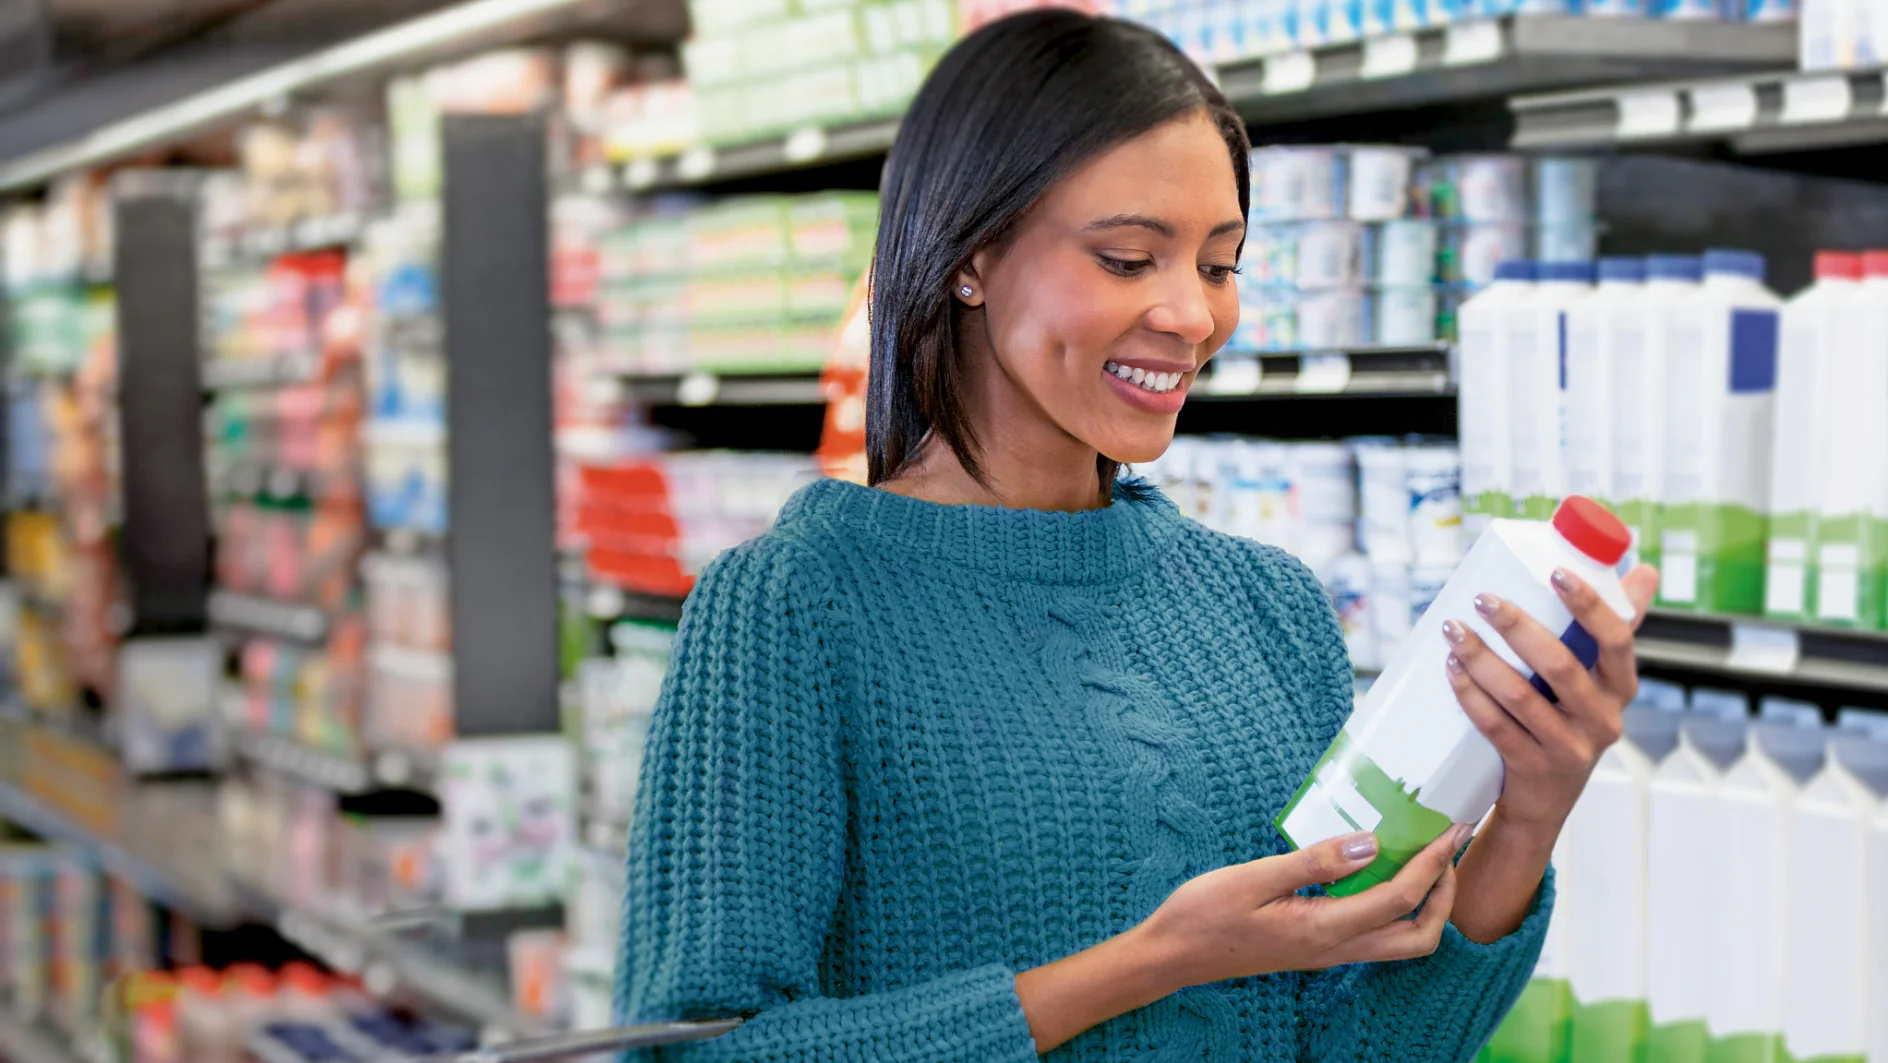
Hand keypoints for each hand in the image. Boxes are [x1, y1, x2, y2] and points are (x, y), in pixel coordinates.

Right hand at [1132, 826, 1467, 988]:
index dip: (1432, 864)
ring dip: (1425, 904)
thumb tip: (1370, 843)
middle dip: (1444, 895)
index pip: (1399, 899)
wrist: (1172, 954)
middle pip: (1419, 938)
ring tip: (1424, 859)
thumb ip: (1314, 862)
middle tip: (1446, 850)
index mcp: (1323, 929)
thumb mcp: (1254, 877)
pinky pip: (1374, 934)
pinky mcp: (1315, 946)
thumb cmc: (1203, 913)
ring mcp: (1327, 952)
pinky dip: (1394, 906)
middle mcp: (1334, 948)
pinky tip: (1377, 871)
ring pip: (1401, 942)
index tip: (1449, 830)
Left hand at [1442, 564, 1658, 835]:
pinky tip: (1452, 670)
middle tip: (1481, 598)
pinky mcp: (1534, 768)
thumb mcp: (1597, 681)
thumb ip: (1612, 627)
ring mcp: (1570, 748)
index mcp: (1621, 687)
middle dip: (1516, 626)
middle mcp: (1603, 718)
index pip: (1617, 639)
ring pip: (1520, 696)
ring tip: (1453, 630)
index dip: (1589, 604)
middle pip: (1559, 665)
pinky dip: (1470, 695)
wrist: (1544, 799)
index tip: (1555, 572)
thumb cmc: (1568, 720)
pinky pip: (1496, 726)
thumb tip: (1644, 569)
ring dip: (1481, 658)